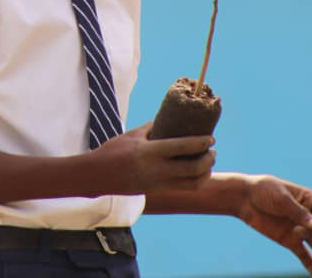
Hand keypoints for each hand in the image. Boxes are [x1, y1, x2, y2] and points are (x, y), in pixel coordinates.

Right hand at [91, 122, 214, 194]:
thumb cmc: (112, 151)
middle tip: (213, 151)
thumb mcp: (132, 135)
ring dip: (206, 173)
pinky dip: (195, 181)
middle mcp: (157, 170)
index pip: (183, 147)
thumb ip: (151, 128)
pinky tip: (197, 172)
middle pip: (194, 169)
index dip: (201, 143)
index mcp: (150, 152)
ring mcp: (158, 183)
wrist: (98, 175)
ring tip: (208, 162)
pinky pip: (183, 188)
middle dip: (208, 160)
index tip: (211, 138)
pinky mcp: (158, 191)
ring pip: (193, 183)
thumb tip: (168, 120)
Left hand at [236, 174, 311, 277]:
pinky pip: (303, 255)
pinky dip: (310, 264)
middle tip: (296, 232)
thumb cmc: (263, 190)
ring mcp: (299, 230)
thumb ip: (298, 212)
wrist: (243, 198)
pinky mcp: (289, 241)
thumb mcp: (281, 197)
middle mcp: (308, 217)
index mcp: (309, 200)